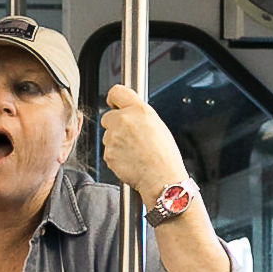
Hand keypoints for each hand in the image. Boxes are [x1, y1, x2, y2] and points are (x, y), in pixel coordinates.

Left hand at [97, 84, 188, 204]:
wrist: (162, 179)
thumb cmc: (165, 155)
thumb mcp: (157, 125)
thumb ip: (140, 115)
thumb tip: (129, 112)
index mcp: (139, 110)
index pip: (116, 92)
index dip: (113, 99)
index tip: (113, 104)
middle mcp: (124, 120)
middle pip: (108, 117)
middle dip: (115, 125)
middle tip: (130, 137)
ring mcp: (114, 137)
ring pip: (108, 136)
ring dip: (116, 142)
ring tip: (135, 151)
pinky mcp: (108, 154)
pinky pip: (108, 151)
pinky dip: (116, 156)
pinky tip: (130, 160)